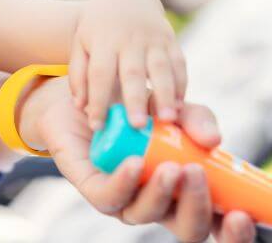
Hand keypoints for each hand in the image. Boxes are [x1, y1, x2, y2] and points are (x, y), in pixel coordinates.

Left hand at [34, 79, 255, 242]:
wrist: (83, 95)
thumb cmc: (135, 108)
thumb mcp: (172, 107)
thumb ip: (196, 120)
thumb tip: (213, 139)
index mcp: (183, 192)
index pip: (214, 224)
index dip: (232, 230)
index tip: (242, 214)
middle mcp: (156, 202)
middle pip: (186, 228)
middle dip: (196, 207)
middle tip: (196, 173)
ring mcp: (125, 199)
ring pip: (146, 213)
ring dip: (161, 192)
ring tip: (170, 166)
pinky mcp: (94, 189)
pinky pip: (110, 198)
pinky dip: (124, 182)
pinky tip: (133, 162)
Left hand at [69, 0, 186, 129]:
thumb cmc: (98, 29)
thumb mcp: (80, 44)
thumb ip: (78, 74)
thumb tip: (80, 107)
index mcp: (103, 41)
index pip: (99, 74)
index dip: (97, 100)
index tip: (96, 126)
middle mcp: (129, 40)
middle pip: (132, 72)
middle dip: (135, 99)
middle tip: (137, 126)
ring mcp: (153, 39)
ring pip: (161, 68)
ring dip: (166, 94)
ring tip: (167, 120)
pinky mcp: (171, 39)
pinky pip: (179, 63)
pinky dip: (182, 84)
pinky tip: (180, 106)